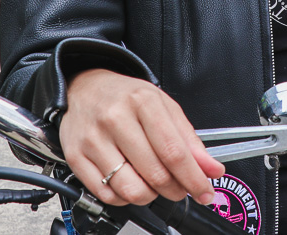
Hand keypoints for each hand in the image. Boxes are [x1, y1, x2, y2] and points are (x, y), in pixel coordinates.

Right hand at [60, 69, 224, 206]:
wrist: (85, 88)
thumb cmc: (125, 97)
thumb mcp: (163, 106)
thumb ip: (189, 139)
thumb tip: (211, 169)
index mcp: (142, 102)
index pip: (174, 151)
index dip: (194, 178)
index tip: (204, 191)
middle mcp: (115, 119)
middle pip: (155, 173)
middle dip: (175, 189)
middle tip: (180, 187)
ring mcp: (93, 139)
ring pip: (132, 189)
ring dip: (150, 195)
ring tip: (152, 182)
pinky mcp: (76, 157)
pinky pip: (108, 195)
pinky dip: (125, 197)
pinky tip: (130, 182)